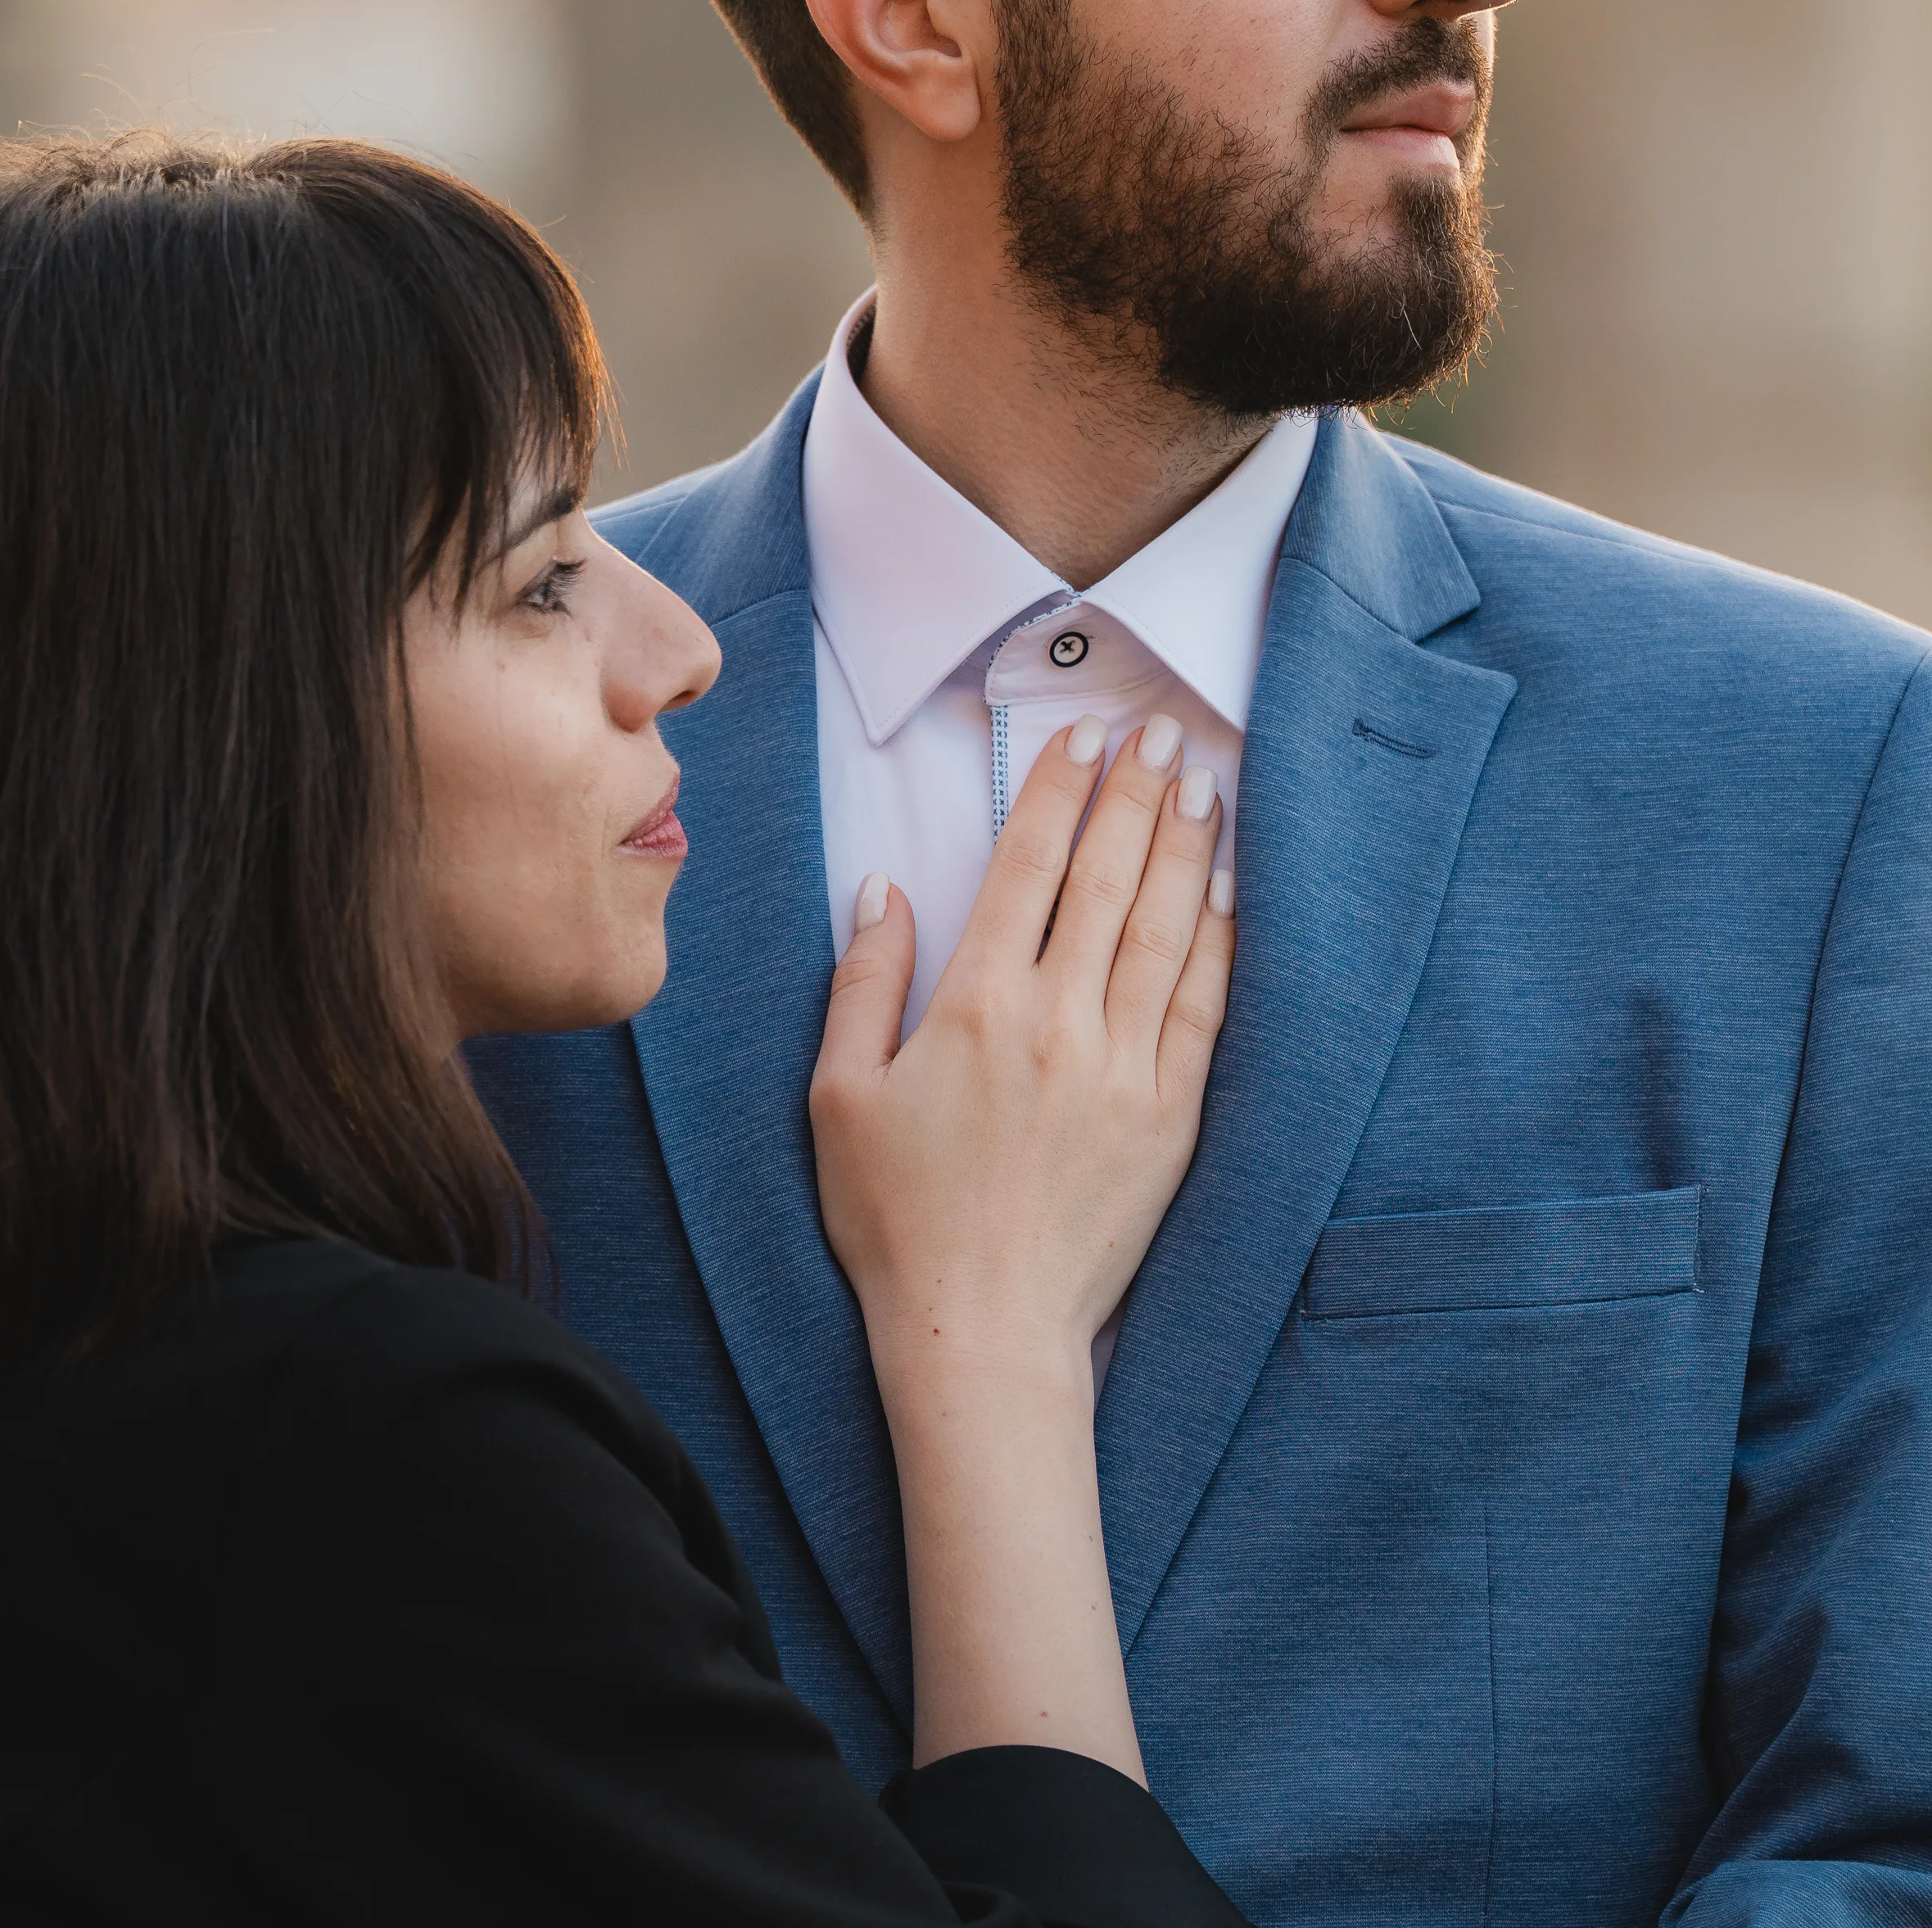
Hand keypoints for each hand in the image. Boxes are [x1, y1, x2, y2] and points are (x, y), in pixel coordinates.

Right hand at [809, 712, 1231, 1393]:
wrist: (981, 1334)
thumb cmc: (895, 1220)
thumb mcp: (839, 1095)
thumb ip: (863, 981)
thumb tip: (884, 888)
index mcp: (977, 1005)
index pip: (1030, 866)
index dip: (1059, 790)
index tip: (1083, 734)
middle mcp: (1061, 1021)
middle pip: (1109, 878)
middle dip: (1136, 794)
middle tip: (1159, 730)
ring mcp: (1126, 1069)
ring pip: (1164, 928)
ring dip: (1184, 846)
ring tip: (1200, 783)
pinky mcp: (1170, 1118)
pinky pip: (1203, 1006)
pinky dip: (1218, 939)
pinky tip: (1225, 891)